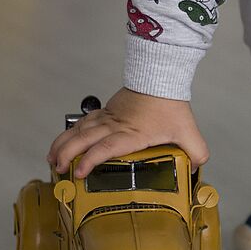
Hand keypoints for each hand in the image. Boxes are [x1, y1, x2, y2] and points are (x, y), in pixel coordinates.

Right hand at [47, 87, 209, 177]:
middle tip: (58, 169)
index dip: (91, 160)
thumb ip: (196, 152)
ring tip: (52, 158)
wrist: (160, 77)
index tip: (80, 172)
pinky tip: (64, 142)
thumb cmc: (170, 103)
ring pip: (79, 130)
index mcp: (133, 133)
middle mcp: (116, 125)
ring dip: (63, 144)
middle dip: (67, 155)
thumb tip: (198, 168)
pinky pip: (83, 123)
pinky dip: (70, 133)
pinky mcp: (107, 112)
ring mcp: (108, 117)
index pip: (107, 147)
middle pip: (84, 139)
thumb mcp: (188, 132)